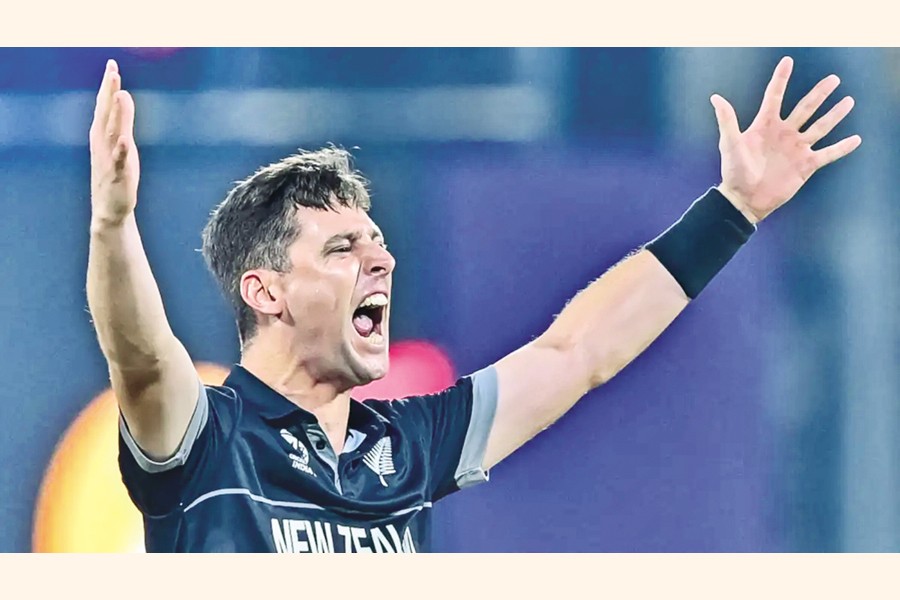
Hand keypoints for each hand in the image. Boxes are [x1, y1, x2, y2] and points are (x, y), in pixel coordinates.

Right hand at [89, 59, 139, 227]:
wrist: (109, 207)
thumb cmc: (116, 172)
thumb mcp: (121, 141)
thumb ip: (123, 119)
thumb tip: (125, 94)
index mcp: (102, 134)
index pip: (104, 105)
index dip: (108, 86)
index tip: (112, 64)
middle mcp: (103, 143)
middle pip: (106, 113)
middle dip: (109, 93)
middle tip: (113, 71)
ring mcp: (110, 158)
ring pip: (113, 133)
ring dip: (117, 114)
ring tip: (121, 94)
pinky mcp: (119, 175)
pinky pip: (120, 161)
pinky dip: (122, 150)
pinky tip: (125, 140)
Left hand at [711, 56, 861, 223]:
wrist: (744, 199)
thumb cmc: (734, 171)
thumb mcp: (730, 144)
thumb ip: (727, 120)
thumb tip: (715, 97)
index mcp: (765, 125)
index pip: (774, 96)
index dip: (781, 79)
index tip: (788, 60)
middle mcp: (784, 133)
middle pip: (806, 107)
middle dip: (820, 93)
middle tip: (834, 79)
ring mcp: (796, 148)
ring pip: (821, 127)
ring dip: (835, 114)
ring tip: (849, 101)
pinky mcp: (806, 165)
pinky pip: (828, 154)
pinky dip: (842, 147)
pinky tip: (856, 139)